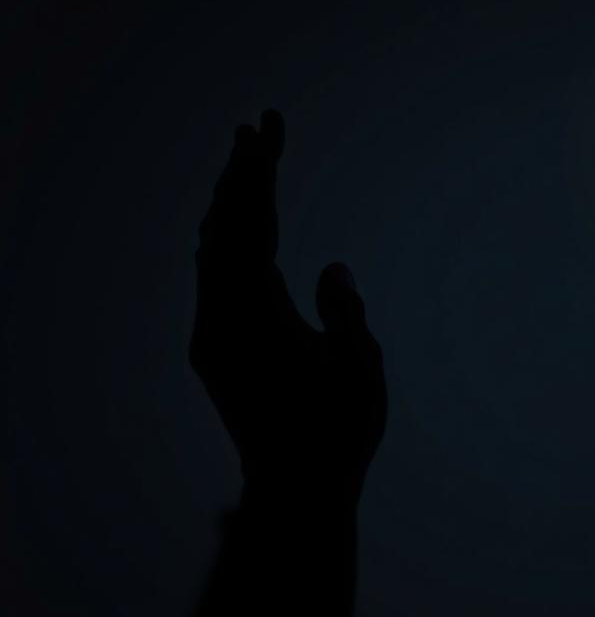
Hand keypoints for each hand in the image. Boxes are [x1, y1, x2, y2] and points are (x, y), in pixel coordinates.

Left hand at [189, 110, 385, 504]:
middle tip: (256, 128)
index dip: (258, 174)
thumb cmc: (338, 431)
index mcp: (257, 316)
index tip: (266, 130)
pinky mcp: (214, 351)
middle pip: (222, 230)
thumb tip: (332, 268)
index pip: (250, 226)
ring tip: (248, 167)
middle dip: (240, 176)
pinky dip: (226, 242)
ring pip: (212, 253)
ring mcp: (212, 335)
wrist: (296, 488)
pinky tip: (238, 230)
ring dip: (229, 207)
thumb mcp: (359, 369)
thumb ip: (345, 314)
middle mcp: (222, 320)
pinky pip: (213, 279)